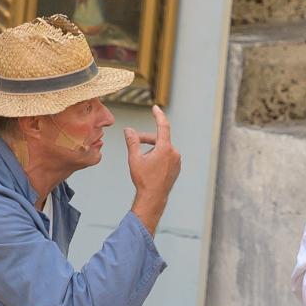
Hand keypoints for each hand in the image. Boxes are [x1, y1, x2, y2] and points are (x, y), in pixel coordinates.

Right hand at [127, 105, 181, 234]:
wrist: (153, 197)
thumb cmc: (144, 179)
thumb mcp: (134, 158)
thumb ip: (132, 142)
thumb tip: (128, 130)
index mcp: (165, 148)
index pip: (163, 126)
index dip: (158, 115)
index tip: (155, 108)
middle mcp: (174, 153)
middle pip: (159, 139)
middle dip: (147, 139)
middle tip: (135, 140)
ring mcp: (177, 161)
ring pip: (163, 148)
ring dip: (152, 148)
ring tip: (142, 158)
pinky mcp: (177, 167)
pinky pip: (167, 156)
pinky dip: (158, 156)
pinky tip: (150, 166)